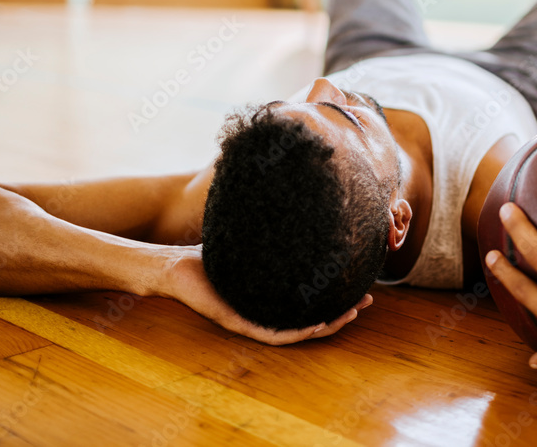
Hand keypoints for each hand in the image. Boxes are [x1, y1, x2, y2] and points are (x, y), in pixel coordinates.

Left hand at [160, 245, 370, 345]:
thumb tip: (294, 201)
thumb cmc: (206, 256)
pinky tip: (318, 324)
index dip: (335, 299)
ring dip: (327, 325)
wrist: (171, 266)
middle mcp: (263, 314)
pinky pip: (273, 334)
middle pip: (311, 322)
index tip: (359, 285)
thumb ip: (270, 232)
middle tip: (365, 300)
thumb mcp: (248, 241)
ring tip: (350, 313)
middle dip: (341, 314)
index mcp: (268, 299)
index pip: (308, 305)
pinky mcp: (236, 322)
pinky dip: (298, 332)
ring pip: (298, 333)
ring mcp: (251, 321)